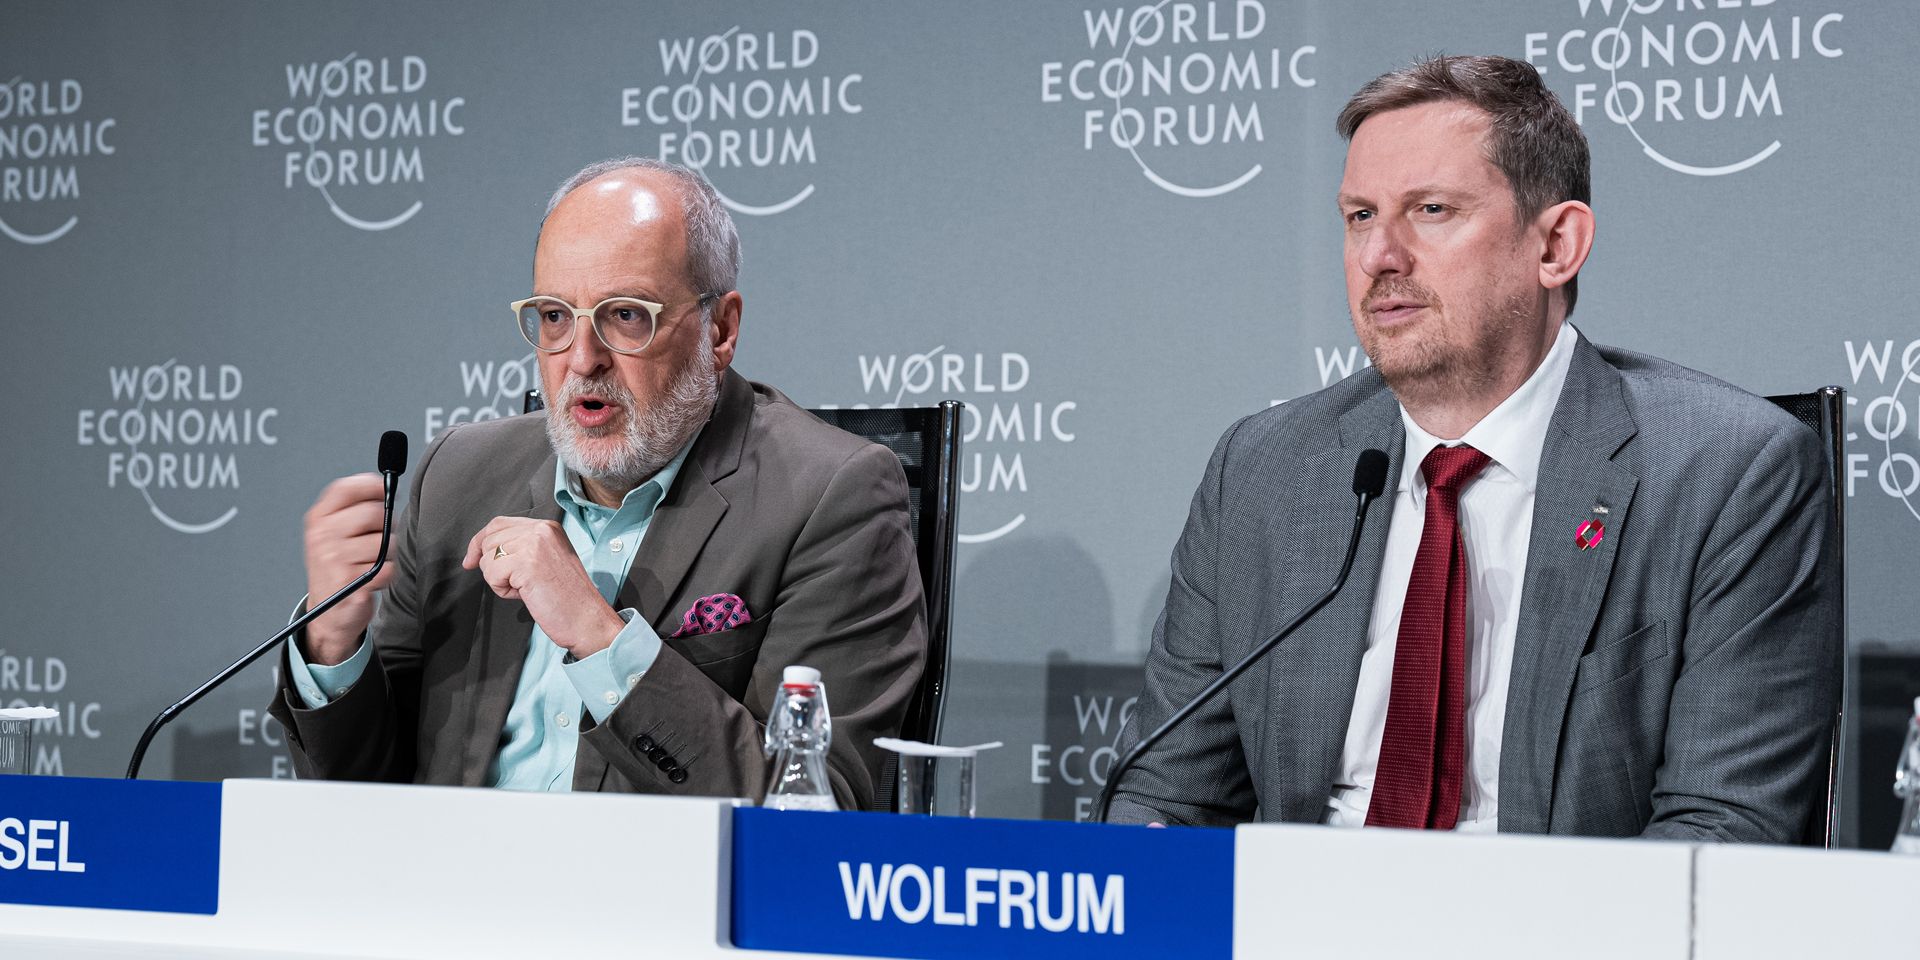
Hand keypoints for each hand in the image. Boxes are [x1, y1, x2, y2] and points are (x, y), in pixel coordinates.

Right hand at [301, 474, 396, 665]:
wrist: (328, 613)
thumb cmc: (336, 569)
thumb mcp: (333, 534)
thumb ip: (353, 508)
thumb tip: (384, 489)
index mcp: (318, 520)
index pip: (347, 488)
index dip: (372, 487)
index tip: (383, 493)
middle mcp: (323, 536)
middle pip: (374, 513)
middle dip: (385, 527)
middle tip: (376, 541)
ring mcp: (335, 559)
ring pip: (386, 542)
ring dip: (388, 554)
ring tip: (371, 563)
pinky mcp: (351, 581)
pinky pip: (389, 568)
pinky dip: (388, 575)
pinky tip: (372, 579)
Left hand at [463, 517, 623, 658]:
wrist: (586, 619)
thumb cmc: (568, 597)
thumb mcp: (546, 560)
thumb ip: (521, 547)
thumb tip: (482, 550)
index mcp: (547, 527)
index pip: (499, 524)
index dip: (480, 542)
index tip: (471, 559)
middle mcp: (541, 530)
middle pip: (488, 540)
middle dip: (492, 565)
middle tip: (516, 583)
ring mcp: (534, 545)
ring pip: (488, 558)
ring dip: (499, 580)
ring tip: (526, 588)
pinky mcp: (526, 564)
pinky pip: (492, 575)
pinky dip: (502, 590)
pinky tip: (525, 593)